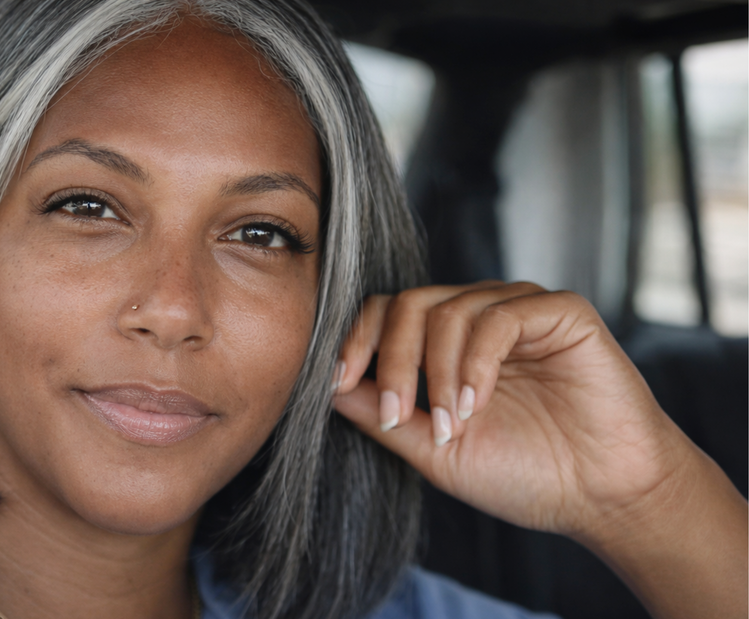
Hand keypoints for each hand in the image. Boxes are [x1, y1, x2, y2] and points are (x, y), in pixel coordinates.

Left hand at [332, 281, 679, 534]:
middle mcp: (479, 316)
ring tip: (450, 424)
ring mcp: (519, 310)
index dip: (355, 341)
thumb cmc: (524, 474)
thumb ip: (381, 414)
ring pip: (449, 310)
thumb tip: (325, 385)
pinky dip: (476, 362)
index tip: (338, 382)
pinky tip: (477, 403)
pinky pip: (500, 317)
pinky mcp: (560, 313)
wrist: (602, 495)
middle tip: (394, 416)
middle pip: (408, 304)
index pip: (385, 313)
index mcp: (445, 343)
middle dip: (392, 361)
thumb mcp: (432, 450)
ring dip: (437, 372)